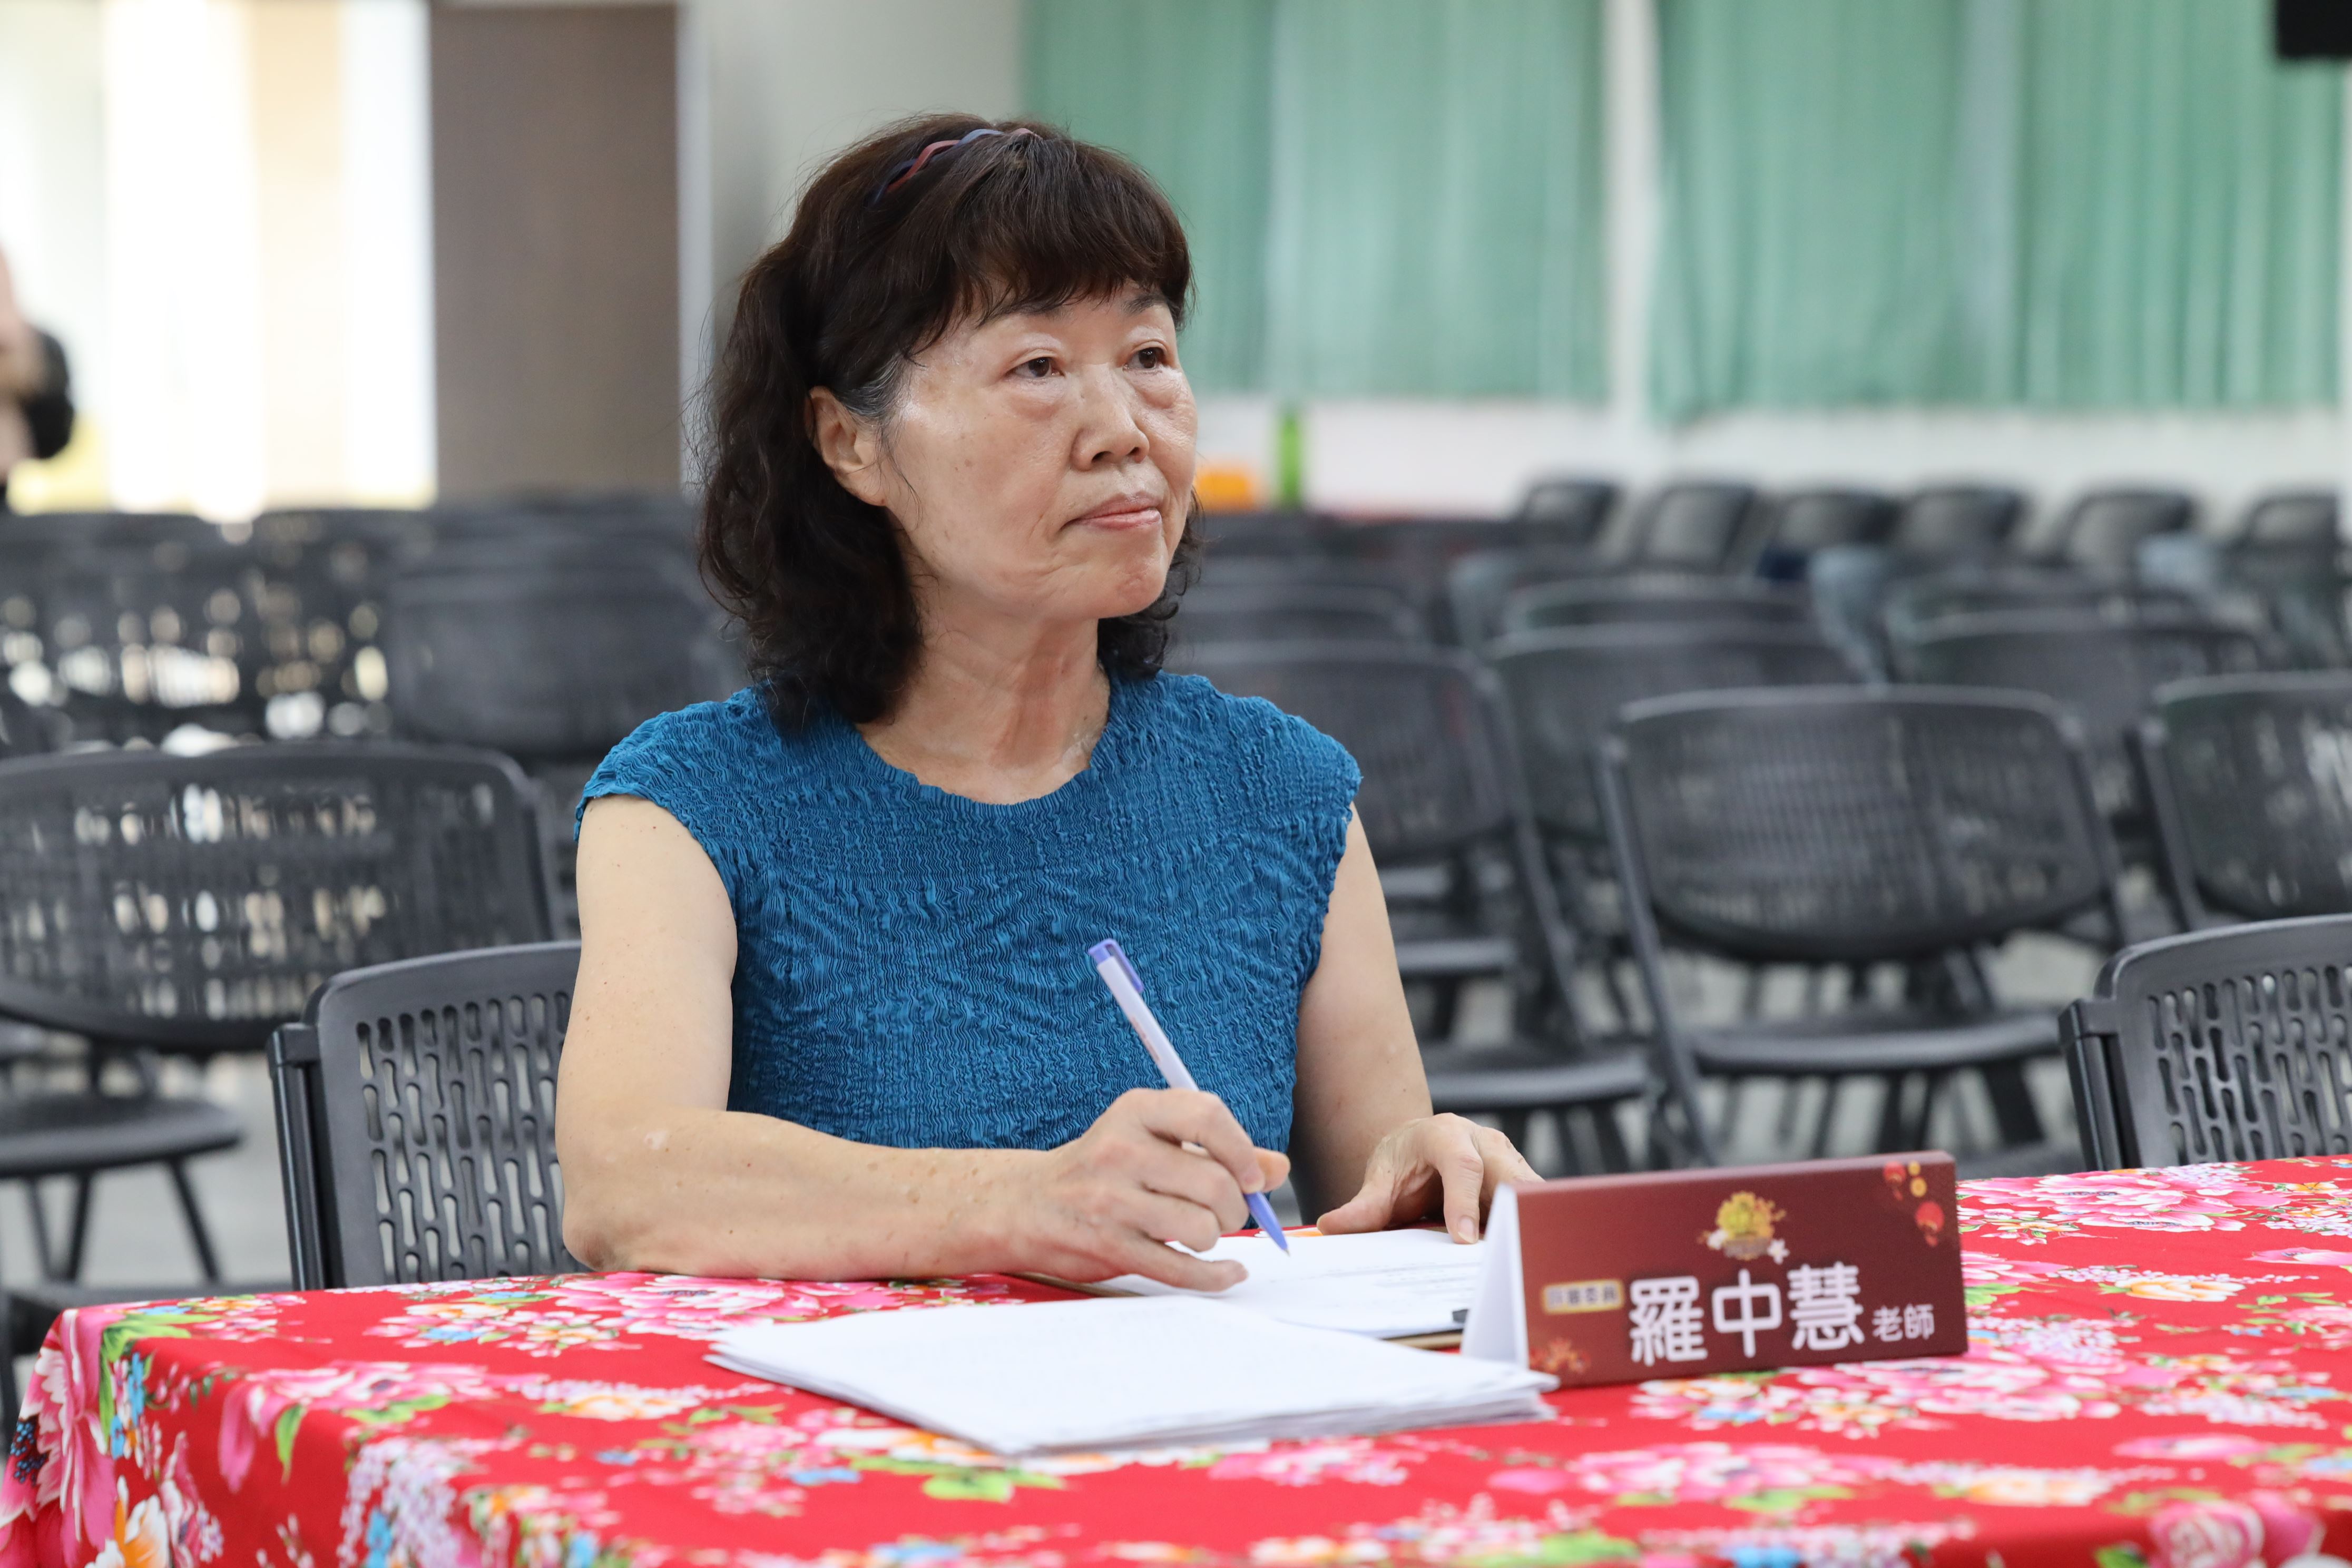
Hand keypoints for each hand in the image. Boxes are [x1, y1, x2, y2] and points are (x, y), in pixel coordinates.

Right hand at [1005, 1088, 1289, 1291]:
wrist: (1029, 1204)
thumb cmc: (1105, 1169)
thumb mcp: (1154, 1141)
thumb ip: (1218, 1149)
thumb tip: (1277, 1169)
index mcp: (1136, 1112)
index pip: (1206, 1116)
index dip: (1242, 1150)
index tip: (1251, 1177)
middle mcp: (1120, 1150)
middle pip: (1213, 1182)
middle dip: (1235, 1207)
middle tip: (1228, 1213)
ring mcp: (1110, 1200)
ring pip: (1200, 1228)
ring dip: (1215, 1238)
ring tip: (1202, 1233)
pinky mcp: (1107, 1246)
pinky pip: (1180, 1269)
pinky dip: (1215, 1276)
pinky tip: (1227, 1271)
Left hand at [1315, 1114, 1536, 1242]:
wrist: (1421, 1144)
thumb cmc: (1403, 1160)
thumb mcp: (1381, 1178)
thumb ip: (1363, 1205)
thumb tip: (1331, 1226)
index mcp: (1445, 1134)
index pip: (1461, 1164)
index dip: (1464, 1202)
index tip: (1464, 1241)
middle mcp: (1483, 1141)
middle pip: (1507, 1175)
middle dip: (1510, 1213)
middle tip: (1506, 1256)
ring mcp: (1507, 1159)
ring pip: (1529, 1192)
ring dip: (1527, 1225)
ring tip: (1522, 1263)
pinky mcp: (1521, 1179)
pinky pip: (1533, 1206)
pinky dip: (1531, 1229)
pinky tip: (1527, 1258)